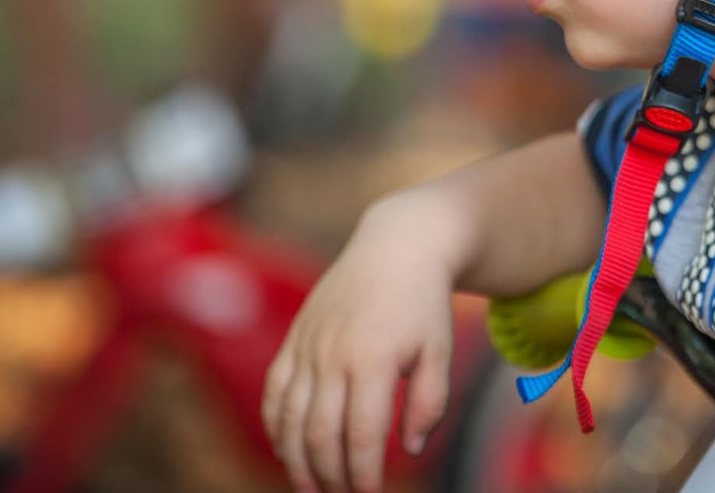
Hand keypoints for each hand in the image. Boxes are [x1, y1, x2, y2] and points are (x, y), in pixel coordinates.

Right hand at [262, 198, 455, 492]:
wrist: (396, 247)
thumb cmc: (424, 304)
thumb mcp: (440, 351)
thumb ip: (430, 403)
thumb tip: (410, 450)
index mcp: (374, 359)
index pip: (363, 435)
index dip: (364, 475)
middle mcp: (334, 354)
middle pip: (322, 433)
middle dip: (330, 476)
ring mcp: (309, 345)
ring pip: (291, 418)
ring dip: (297, 461)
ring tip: (310, 489)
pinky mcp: (296, 338)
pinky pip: (275, 391)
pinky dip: (276, 426)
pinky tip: (285, 450)